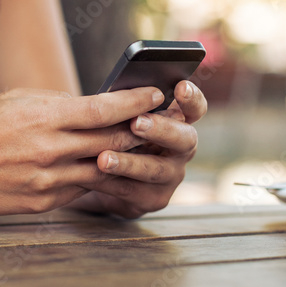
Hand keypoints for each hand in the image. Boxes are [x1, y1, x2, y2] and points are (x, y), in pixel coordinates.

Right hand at [0, 85, 165, 214]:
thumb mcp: (18, 101)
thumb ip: (59, 104)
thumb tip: (97, 107)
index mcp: (44, 118)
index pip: (104, 110)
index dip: (135, 101)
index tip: (157, 93)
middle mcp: (49, 151)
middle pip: (111, 141)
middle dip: (140, 130)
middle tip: (161, 121)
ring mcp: (47, 181)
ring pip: (102, 170)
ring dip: (125, 160)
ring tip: (143, 148)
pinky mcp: (42, 203)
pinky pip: (81, 190)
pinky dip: (96, 179)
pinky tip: (109, 170)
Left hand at [70, 80, 207, 218]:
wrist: (101, 176)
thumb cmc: (114, 133)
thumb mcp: (120, 117)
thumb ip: (126, 107)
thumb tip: (112, 94)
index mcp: (179, 121)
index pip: (195, 108)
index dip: (191, 98)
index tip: (180, 87)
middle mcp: (182, 149)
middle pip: (184, 138)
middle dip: (161, 129)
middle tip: (137, 122)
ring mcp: (171, 176)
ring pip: (155, 169)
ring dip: (129, 163)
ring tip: (104, 158)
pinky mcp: (154, 199)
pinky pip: (131, 190)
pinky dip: (109, 181)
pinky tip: (90, 175)